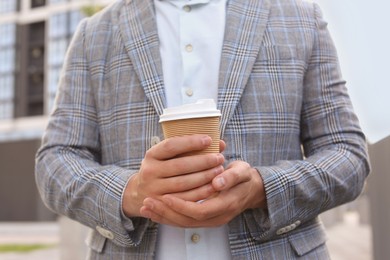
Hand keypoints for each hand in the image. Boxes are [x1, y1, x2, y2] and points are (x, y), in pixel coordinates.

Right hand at [122, 135, 224, 216]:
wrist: (140, 192)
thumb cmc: (162, 168)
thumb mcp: (168, 156)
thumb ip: (190, 148)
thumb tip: (219, 144)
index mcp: (151, 155)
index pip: (171, 146)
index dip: (190, 142)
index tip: (208, 140)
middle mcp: (150, 171)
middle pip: (180, 165)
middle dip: (203, 161)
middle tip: (219, 158)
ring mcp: (155, 189)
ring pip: (184, 183)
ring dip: (204, 176)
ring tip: (219, 170)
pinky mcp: (163, 204)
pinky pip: (185, 198)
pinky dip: (201, 192)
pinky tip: (213, 186)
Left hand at [139, 160, 265, 226]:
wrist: (250, 189)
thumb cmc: (244, 177)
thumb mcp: (242, 172)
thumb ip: (231, 176)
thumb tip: (217, 182)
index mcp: (226, 205)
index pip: (200, 210)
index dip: (181, 205)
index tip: (166, 196)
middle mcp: (217, 217)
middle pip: (187, 221)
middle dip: (166, 213)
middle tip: (148, 202)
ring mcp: (210, 220)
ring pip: (183, 223)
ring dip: (163, 216)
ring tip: (146, 208)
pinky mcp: (204, 218)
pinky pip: (184, 220)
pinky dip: (168, 216)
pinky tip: (155, 211)